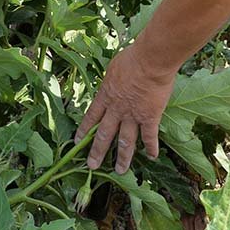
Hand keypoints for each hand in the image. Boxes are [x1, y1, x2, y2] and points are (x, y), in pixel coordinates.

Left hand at [74, 45, 175, 174]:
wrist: (150, 61)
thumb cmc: (132, 59)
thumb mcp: (113, 68)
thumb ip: (111, 80)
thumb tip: (111, 82)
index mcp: (105, 96)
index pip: (91, 117)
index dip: (83, 131)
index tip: (77, 142)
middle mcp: (116, 110)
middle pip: (104, 134)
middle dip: (97, 152)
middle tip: (92, 165)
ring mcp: (133, 115)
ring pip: (125, 141)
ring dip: (122, 158)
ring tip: (120, 170)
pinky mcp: (150, 117)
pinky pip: (150, 136)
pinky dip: (151, 147)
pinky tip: (152, 157)